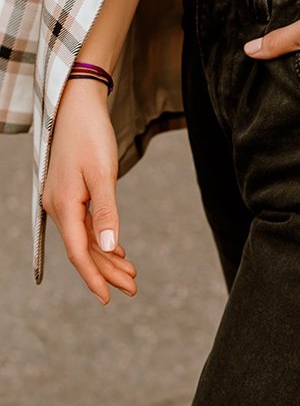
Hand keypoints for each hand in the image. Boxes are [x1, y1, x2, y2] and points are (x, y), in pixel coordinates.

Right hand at [42, 78, 136, 304]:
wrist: (77, 107)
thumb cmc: (90, 136)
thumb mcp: (102, 174)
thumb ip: (106, 212)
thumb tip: (109, 248)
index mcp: (64, 206)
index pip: (78, 252)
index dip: (94, 276)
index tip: (109, 298)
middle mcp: (60, 207)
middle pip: (84, 249)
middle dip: (108, 271)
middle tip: (133, 289)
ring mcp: (66, 200)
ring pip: (87, 238)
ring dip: (108, 256)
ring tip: (131, 274)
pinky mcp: (74, 192)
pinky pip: (87, 224)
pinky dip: (103, 238)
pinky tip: (117, 248)